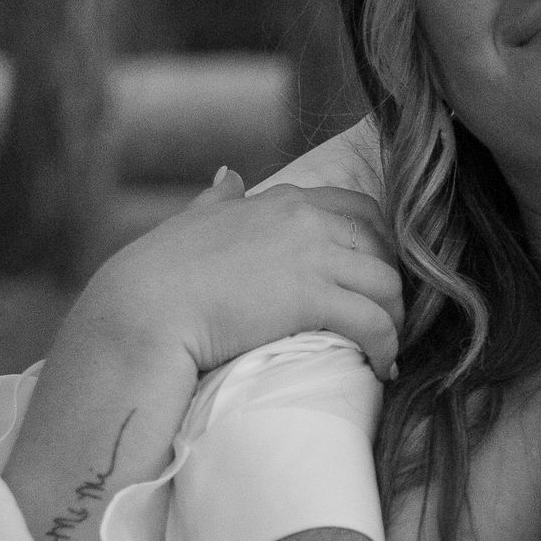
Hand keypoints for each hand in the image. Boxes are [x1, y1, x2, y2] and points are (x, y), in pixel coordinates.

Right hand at [84, 168, 402, 382]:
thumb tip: (227, 174)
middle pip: (383, 248)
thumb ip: (219, 198)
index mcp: (284, 200)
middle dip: (394, 286)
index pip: (360, 209)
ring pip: (386, 286)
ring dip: (395, 321)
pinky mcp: (311, 298)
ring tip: (388, 349)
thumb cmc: (160, 269)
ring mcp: (311, 256)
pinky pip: (373, 322)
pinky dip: (386, 345)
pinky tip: (382, 366)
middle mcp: (305, 219)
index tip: (377, 279)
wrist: (144, 306)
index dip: (381, 246)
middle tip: (389, 321)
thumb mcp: (195, 219)